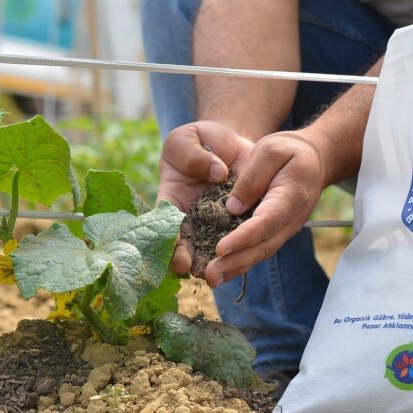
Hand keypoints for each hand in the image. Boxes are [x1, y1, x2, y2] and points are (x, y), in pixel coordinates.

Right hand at [157, 121, 253, 275]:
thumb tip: (217, 173)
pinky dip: (242, 249)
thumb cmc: (198, 140)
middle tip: (196, 270)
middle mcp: (191, 217)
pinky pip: (240, 237)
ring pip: (214, 247)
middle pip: (187, 244)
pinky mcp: (239, 221)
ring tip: (219, 273)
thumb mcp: (186, 138)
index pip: (166, 224)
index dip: (170, 241)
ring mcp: (216, 221)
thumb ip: (193, 154)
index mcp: (171, 200)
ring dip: (216, 261)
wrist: (229, 142)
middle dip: (190, 259)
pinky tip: (245, 258)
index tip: (177, 253)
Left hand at [204, 130, 325, 287]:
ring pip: (260, 253)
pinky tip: (220, 272)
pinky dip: (240, 263)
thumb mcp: (271, 150)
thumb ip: (253, 177)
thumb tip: (232, 207)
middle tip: (209, 275)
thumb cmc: (291, 151)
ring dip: (235, 269)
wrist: (314, 160)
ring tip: (210, 279)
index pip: (266, 222)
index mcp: (291, 197)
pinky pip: (258, 251)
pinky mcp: (275, 232)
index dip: (244, 237)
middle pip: (263, 246)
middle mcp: (290, 220)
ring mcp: (284, 229)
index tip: (220, 248)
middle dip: (235, 262)